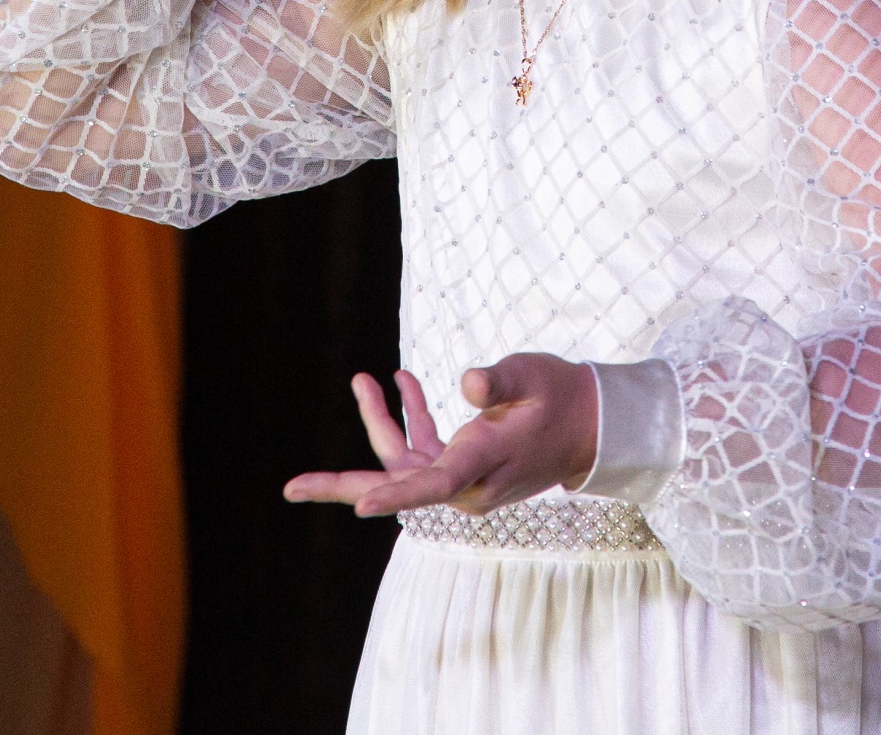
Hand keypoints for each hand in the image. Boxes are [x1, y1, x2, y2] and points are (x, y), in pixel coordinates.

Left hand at [283, 355, 599, 517]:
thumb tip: (468, 384)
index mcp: (482, 462)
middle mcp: (467, 482)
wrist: (590, 427)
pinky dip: (411, 417)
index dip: (394, 493)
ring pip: (405, 460)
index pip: (431, 482)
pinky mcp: (465, 468)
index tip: (359, 506)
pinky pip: (425, 449)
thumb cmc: (561, 396)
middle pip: (396, 483)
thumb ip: (500, 380)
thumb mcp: (534, 374)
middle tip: (290, 488)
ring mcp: (464, 479)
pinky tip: (401, 381)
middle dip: (342, 482)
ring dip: (382, 421)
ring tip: (364, 379)